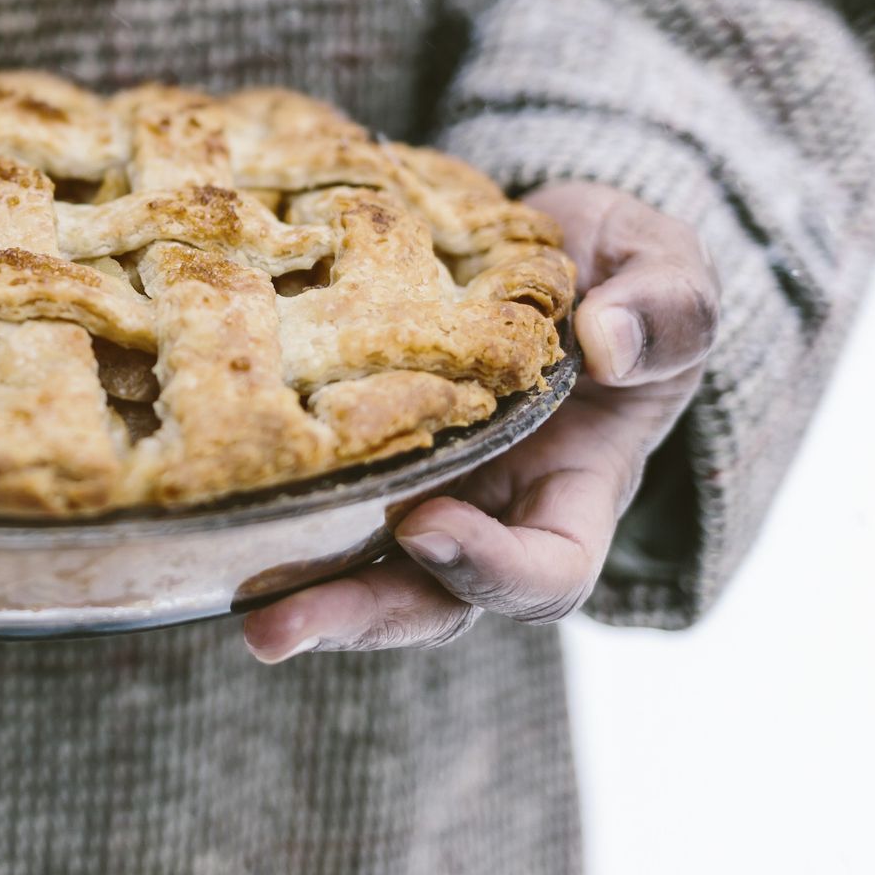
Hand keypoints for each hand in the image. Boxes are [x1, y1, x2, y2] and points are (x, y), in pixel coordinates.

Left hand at [243, 180, 716, 659]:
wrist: (555, 246)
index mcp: (577, 486)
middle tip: (277, 627)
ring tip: (237, 611)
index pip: (549, 569)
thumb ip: (664, 306)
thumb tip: (608, 342)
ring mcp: (423, 489)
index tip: (428, 526)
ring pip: (364, 572)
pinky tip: (206, 509)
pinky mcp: (361, 452)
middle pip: (434, 603)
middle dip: (359, 618)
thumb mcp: (668, 270)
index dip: (492, 570)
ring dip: (302, 597)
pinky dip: (267, 512)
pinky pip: (316, 499)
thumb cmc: (623, 269)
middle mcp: (493, 511)